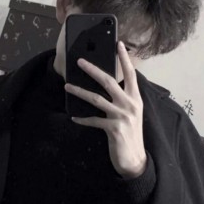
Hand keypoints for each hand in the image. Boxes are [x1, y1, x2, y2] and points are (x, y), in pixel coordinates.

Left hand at [64, 41, 146, 178]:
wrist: (135, 159)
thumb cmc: (131, 133)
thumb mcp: (131, 113)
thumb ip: (122, 99)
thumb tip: (106, 86)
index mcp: (135, 98)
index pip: (130, 74)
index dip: (124, 59)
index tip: (118, 44)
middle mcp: (130, 104)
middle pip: (109, 82)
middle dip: (93, 70)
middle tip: (79, 61)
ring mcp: (122, 116)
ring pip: (96, 99)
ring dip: (79, 92)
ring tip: (67, 86)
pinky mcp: (114, 129)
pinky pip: (93, 120)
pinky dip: (82, 119)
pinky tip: (73, 117)